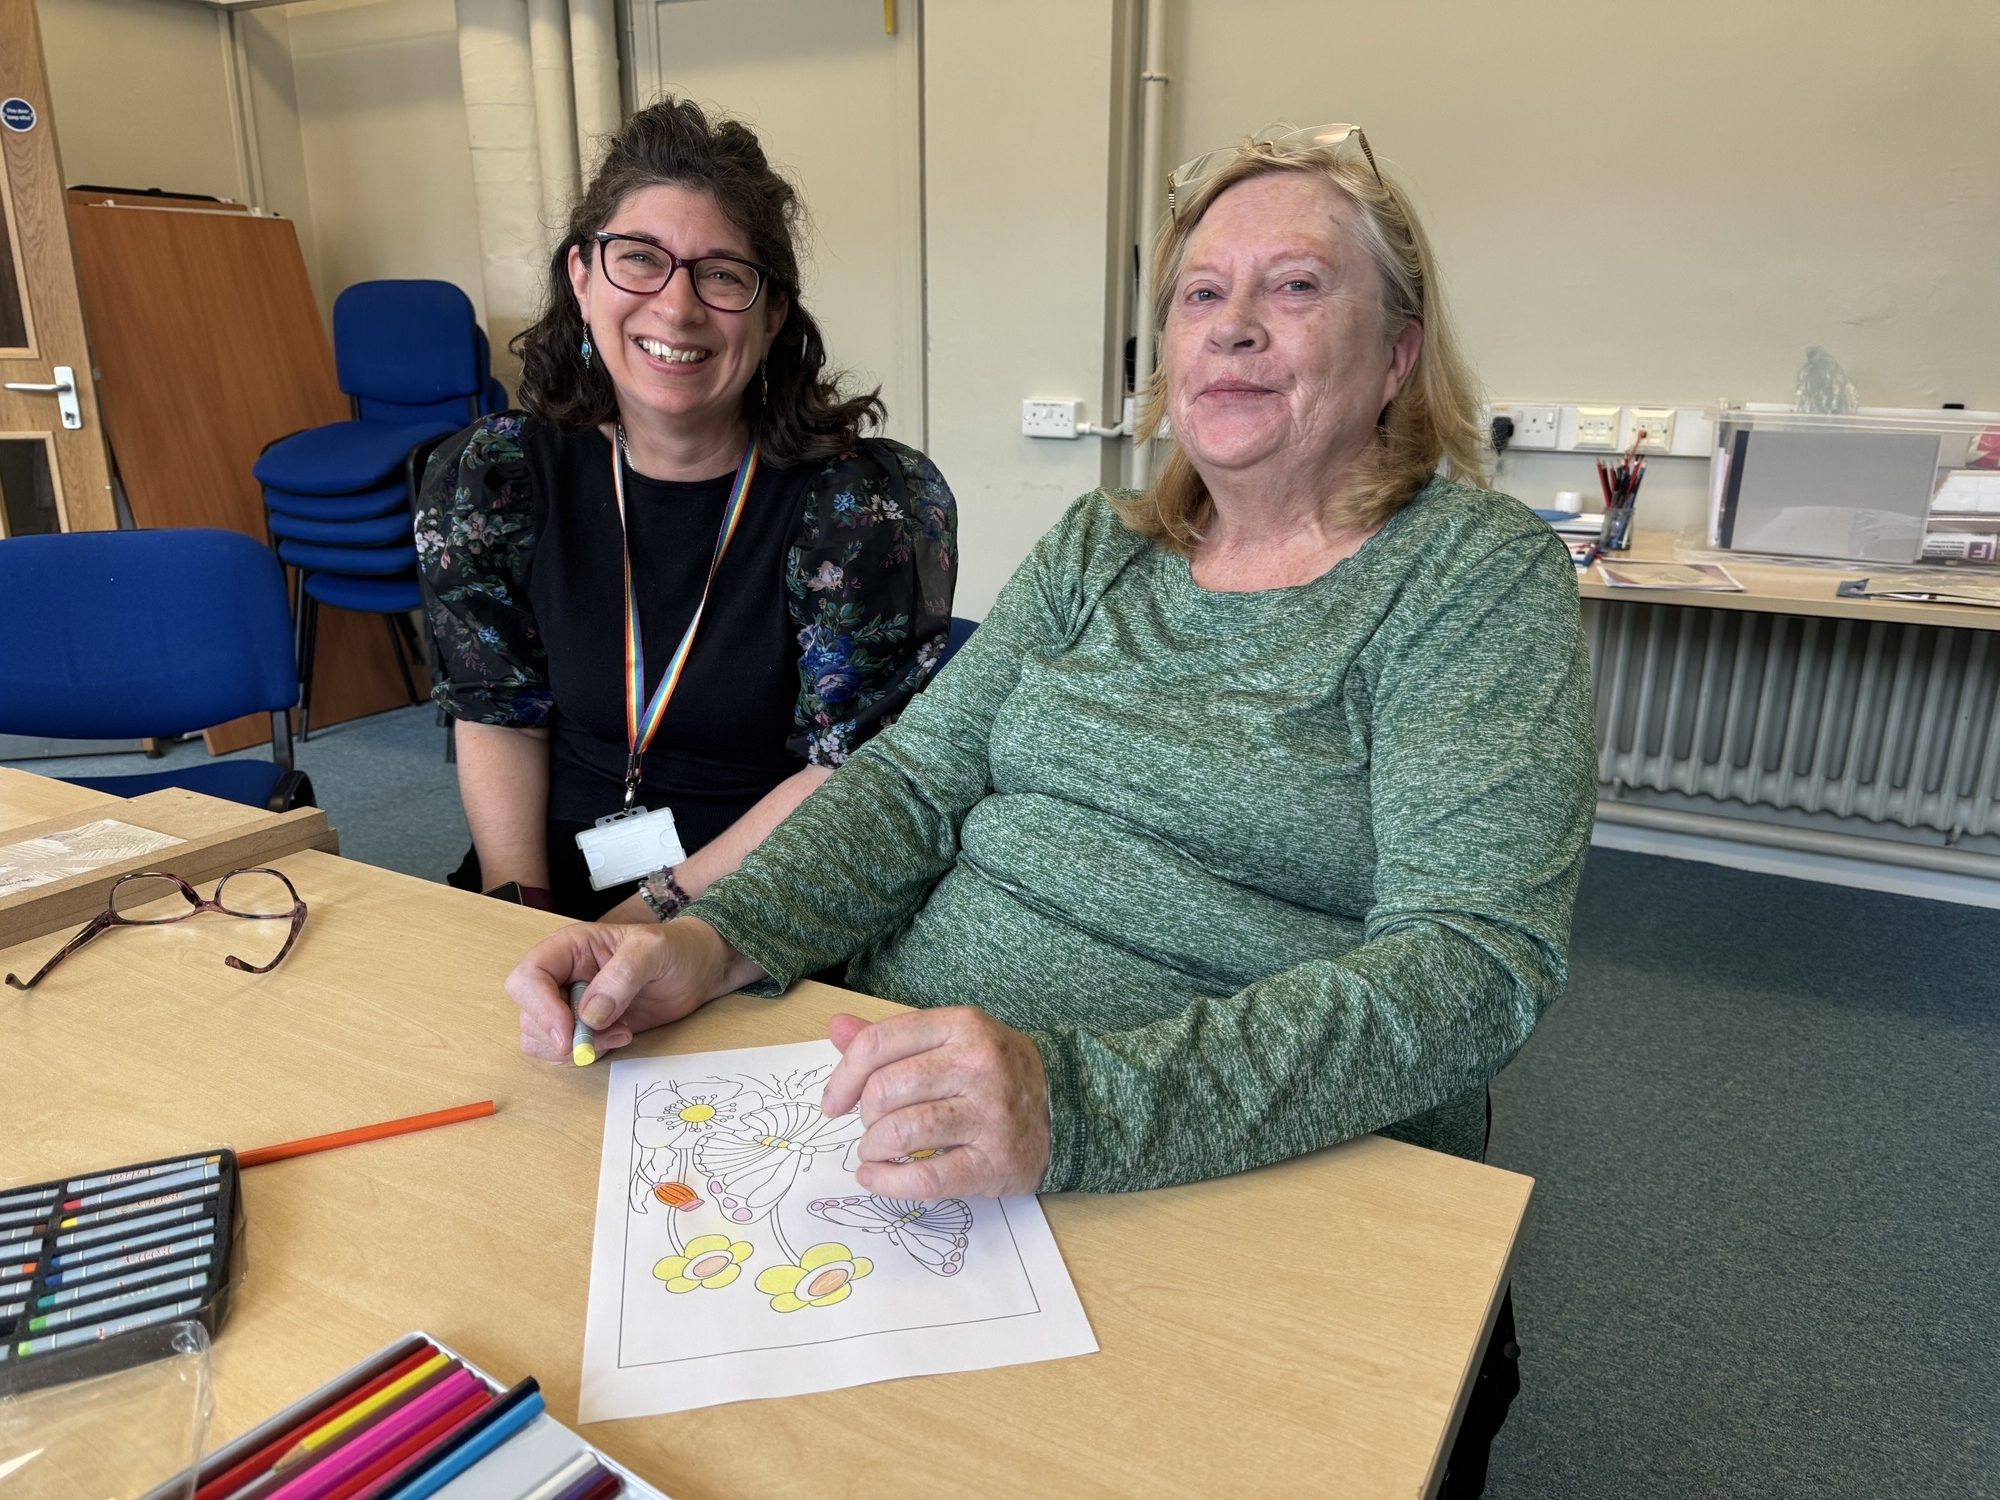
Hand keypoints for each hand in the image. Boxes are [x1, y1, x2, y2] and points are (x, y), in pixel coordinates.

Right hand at [504, 918, 748, 1062]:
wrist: (698, 971)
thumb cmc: (676, 949)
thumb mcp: (654, 950)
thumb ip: (622, 976)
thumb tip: (589, 1015)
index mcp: (569, 948)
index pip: (528, 977)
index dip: (539, 1007)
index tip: (567, 1032)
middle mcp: (561, 977)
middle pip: (529, 1014)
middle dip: (559, 1035)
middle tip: (605, 1035)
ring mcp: (570, 1005)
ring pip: (540, 1039)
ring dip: (576, 1047)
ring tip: (620, 1033)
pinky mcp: (585, 1028)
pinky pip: (564, 1052)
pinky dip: (587, 1054)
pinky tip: (621, 1036)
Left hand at [821, 1008, 1050, 1198]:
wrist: (1065, 1109)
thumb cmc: (995, 1073)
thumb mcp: (952, 1039)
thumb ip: (893, 1037)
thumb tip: (836, 1028)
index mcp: (961, 1026)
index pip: (878, 1044)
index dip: (843, 1077)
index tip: (833, 1103)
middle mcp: (977, 1064)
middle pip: (885, 1090)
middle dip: (864, 1117)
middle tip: (872, 1127)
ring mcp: (989, 1114)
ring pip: (901, 1133)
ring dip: (872, 1149)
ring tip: (876, 1153)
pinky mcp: (994, 1161)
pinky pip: (926, 1177)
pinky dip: (888, 1182)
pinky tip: (876, 1179)